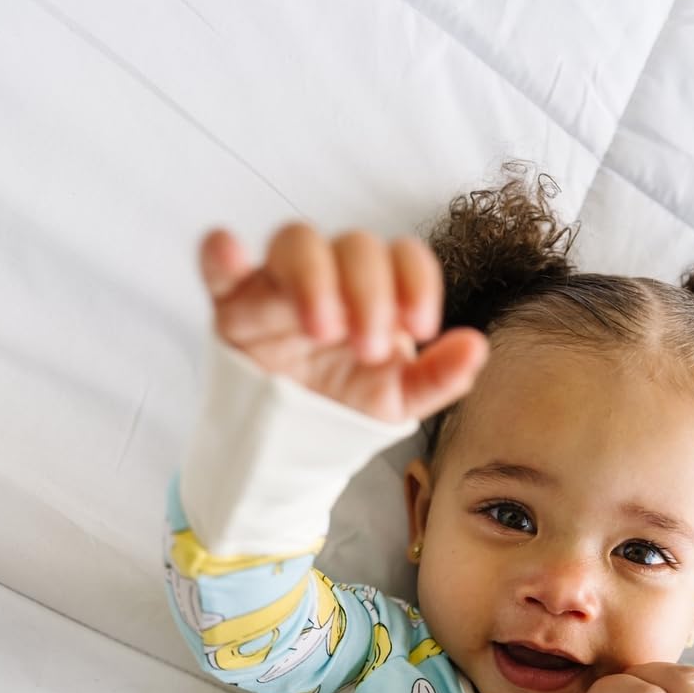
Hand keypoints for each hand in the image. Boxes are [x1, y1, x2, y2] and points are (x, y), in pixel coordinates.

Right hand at [197, 222, 488, 425]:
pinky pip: (218, 266)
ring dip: (314, 277)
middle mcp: (330, 279)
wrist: (291, 450)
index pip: (402, 256)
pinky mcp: (233, 308)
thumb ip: (439, 378)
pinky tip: (231, 254)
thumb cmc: (345, 409)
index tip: (423, 328)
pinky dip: (221, 253)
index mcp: (374, 293)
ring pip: (294, 241)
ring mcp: (279, 288)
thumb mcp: (398, 402)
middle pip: (352, 244)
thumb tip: (475, 346)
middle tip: (370, 347)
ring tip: (324, 330)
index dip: (417, 280)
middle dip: (369, 290)